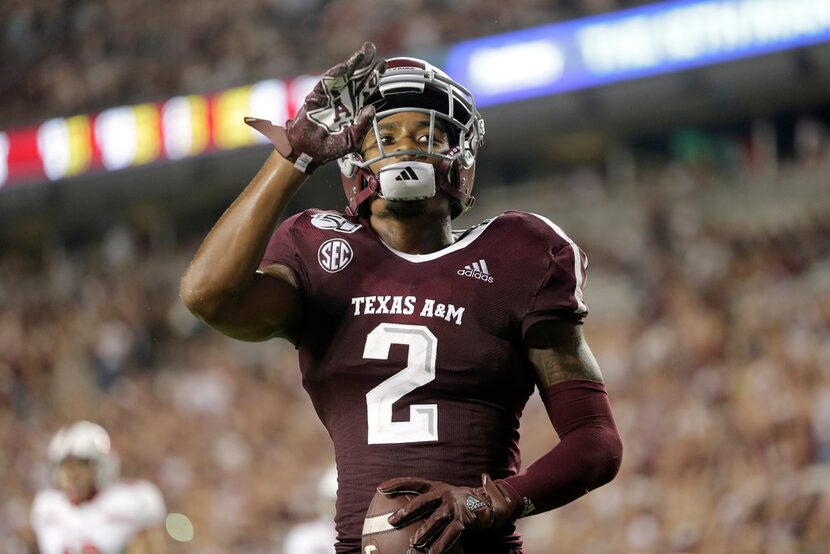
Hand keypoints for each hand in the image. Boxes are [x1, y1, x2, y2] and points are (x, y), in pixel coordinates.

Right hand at [245, 42, 385, 172]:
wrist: (307, 152)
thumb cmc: (329, 148)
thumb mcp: (351, 140)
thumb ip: (362, 125)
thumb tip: (372, 108)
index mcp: (353, 108)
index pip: (366, 88)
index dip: (374, 76)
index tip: (383, 64)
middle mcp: (343, 99)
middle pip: (356, 77)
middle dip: (364, 62)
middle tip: (371, 48)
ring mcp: (329, 96)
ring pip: (342, 76)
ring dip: (351, 64)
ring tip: (361, 53)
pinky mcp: (316, 97)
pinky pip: (326, 83)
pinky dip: (334, 74)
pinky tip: (344, 67)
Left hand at [377, 474, 516, 552]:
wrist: (487, 503)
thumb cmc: (457, 503)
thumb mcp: (440, 498)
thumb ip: (425, 504)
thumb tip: (399, 514)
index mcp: (436, 486)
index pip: (413, 482)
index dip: (397, 484)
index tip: (380, 489)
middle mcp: (444, 493)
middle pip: (422, 501)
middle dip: (406, 511)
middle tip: (392, 521)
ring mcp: (454, 506)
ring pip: (436, 518)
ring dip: (424, 531)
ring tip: (414, 541)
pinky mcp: (464, 519)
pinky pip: (451, 533)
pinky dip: (442, 544)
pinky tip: (433, 553)